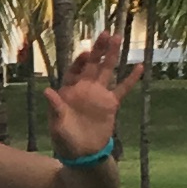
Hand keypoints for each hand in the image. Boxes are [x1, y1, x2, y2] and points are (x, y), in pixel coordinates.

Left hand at [44, 24, 134, 157]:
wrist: (83, 153)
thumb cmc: (65, 139)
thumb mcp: (57, 125)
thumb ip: (55, 107)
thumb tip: (47, 91)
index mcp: (69, 91)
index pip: (74, 70)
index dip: (80, 61)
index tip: (87, 53)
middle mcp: (84, 88)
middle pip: (92, 64)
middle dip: (99, 49)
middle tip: (106, 33)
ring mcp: (99, 94)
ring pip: (107, 70)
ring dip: (112, 55)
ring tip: (118, 38)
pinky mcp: (111, 104)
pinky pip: (122, 88)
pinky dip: (130, 78)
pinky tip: (139, 66)